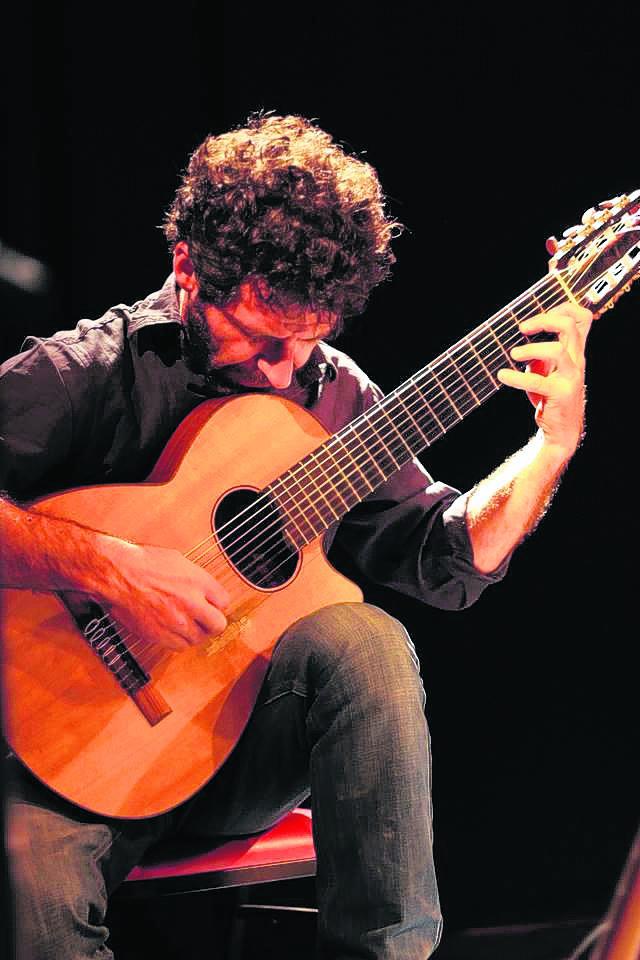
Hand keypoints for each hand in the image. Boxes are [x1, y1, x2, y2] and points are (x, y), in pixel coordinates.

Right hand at [98, 540, 230, 652]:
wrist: (118, 574)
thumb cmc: (143, 562)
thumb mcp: (178, 561)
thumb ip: (196, 579)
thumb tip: (205, 590)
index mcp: (198, 582)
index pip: (224, 602)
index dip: (217, 604)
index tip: (212, 605)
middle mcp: (191, 603)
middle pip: (218, 625)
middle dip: (213, 623)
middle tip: (205, 620)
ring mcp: (176, 620)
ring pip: (199, 638)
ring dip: (195, 633)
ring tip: (186, 625)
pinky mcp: (160, 634)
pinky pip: (179, 646)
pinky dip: (178, 640)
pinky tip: (173, 631)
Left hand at [496, 304, 591, 461]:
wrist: (561, 432)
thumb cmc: (550, 398)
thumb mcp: (545, 371)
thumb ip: (538, 354)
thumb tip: (518, 341)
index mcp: (574, 353)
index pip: (581, 318)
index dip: (562, 308)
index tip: (539, 315)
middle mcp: (576, 361)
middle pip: (571, 326)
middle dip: (545, 320)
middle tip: (522, 328)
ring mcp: (571, 377)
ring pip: (557, 350)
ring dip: (532, 349)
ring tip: (513, 354)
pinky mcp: (560, 394)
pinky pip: (537, 381)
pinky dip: (516, 377)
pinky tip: (503, 376)